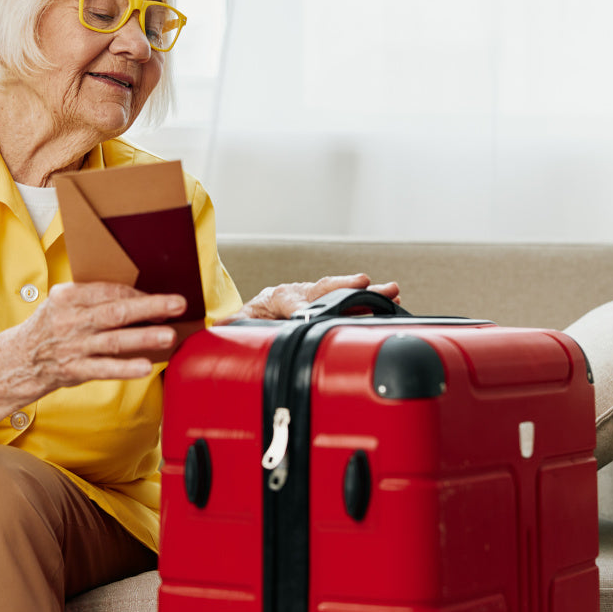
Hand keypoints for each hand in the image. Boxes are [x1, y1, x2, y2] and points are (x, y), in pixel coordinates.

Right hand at [13, 281, 188, 389]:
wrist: (22, 359)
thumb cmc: (51, 326)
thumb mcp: (63, 303)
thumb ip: (92, 298)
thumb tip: (139, 297)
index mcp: (67, 297)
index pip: (108, 291)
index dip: (137, 293)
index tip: (161, 297)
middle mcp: (70, 320)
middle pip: (115, 312)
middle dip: (150, 307)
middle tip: (177, 304)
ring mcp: (73, 346)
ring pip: (113, 341)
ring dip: (144, 338)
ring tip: (168, 335)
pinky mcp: (75, 369)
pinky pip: (104, 369)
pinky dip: (126, 368)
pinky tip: (145, 366)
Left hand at [220, 273, 400, 322]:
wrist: (252, 315)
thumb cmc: (246, 322)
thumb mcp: (235, 326)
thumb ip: (233, 327)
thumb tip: (221, 327)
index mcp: (274, 298)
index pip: (289, 301)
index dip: (300, 307)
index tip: (309, 314)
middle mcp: (297, 293)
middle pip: (322, 289)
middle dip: (344, 287)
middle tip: (365, 284)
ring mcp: (312, 297)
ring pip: (340, 292)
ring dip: (365, 292)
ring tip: (391, 290)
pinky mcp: (324, 304)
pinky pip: (347, 302)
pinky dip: (368, 302)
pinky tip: (389, 300)